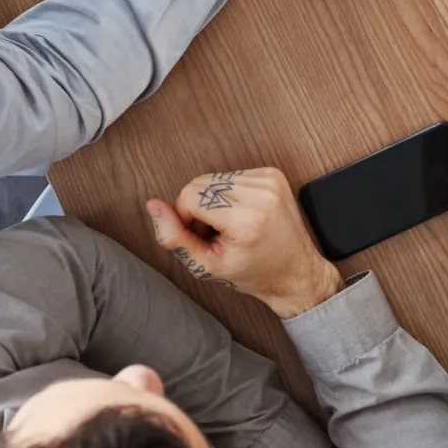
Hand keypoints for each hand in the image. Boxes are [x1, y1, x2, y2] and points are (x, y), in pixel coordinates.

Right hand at [145, 169, 343, 319]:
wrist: (295, 272)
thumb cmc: (254, 273)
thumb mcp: (207, 266)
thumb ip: (174, 237)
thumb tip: (152, 206)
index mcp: (247, 218)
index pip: (190, 194)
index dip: (185, 217)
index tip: (201, 237)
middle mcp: (261, 194)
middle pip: (200, 183)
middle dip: (198, 208)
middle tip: (215, 234)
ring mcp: (270, 181)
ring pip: (215, 178)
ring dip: (213, 200)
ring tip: (229, 226)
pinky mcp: (273, 174)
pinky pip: (232, 175)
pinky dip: (229, 194)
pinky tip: (240, 215)